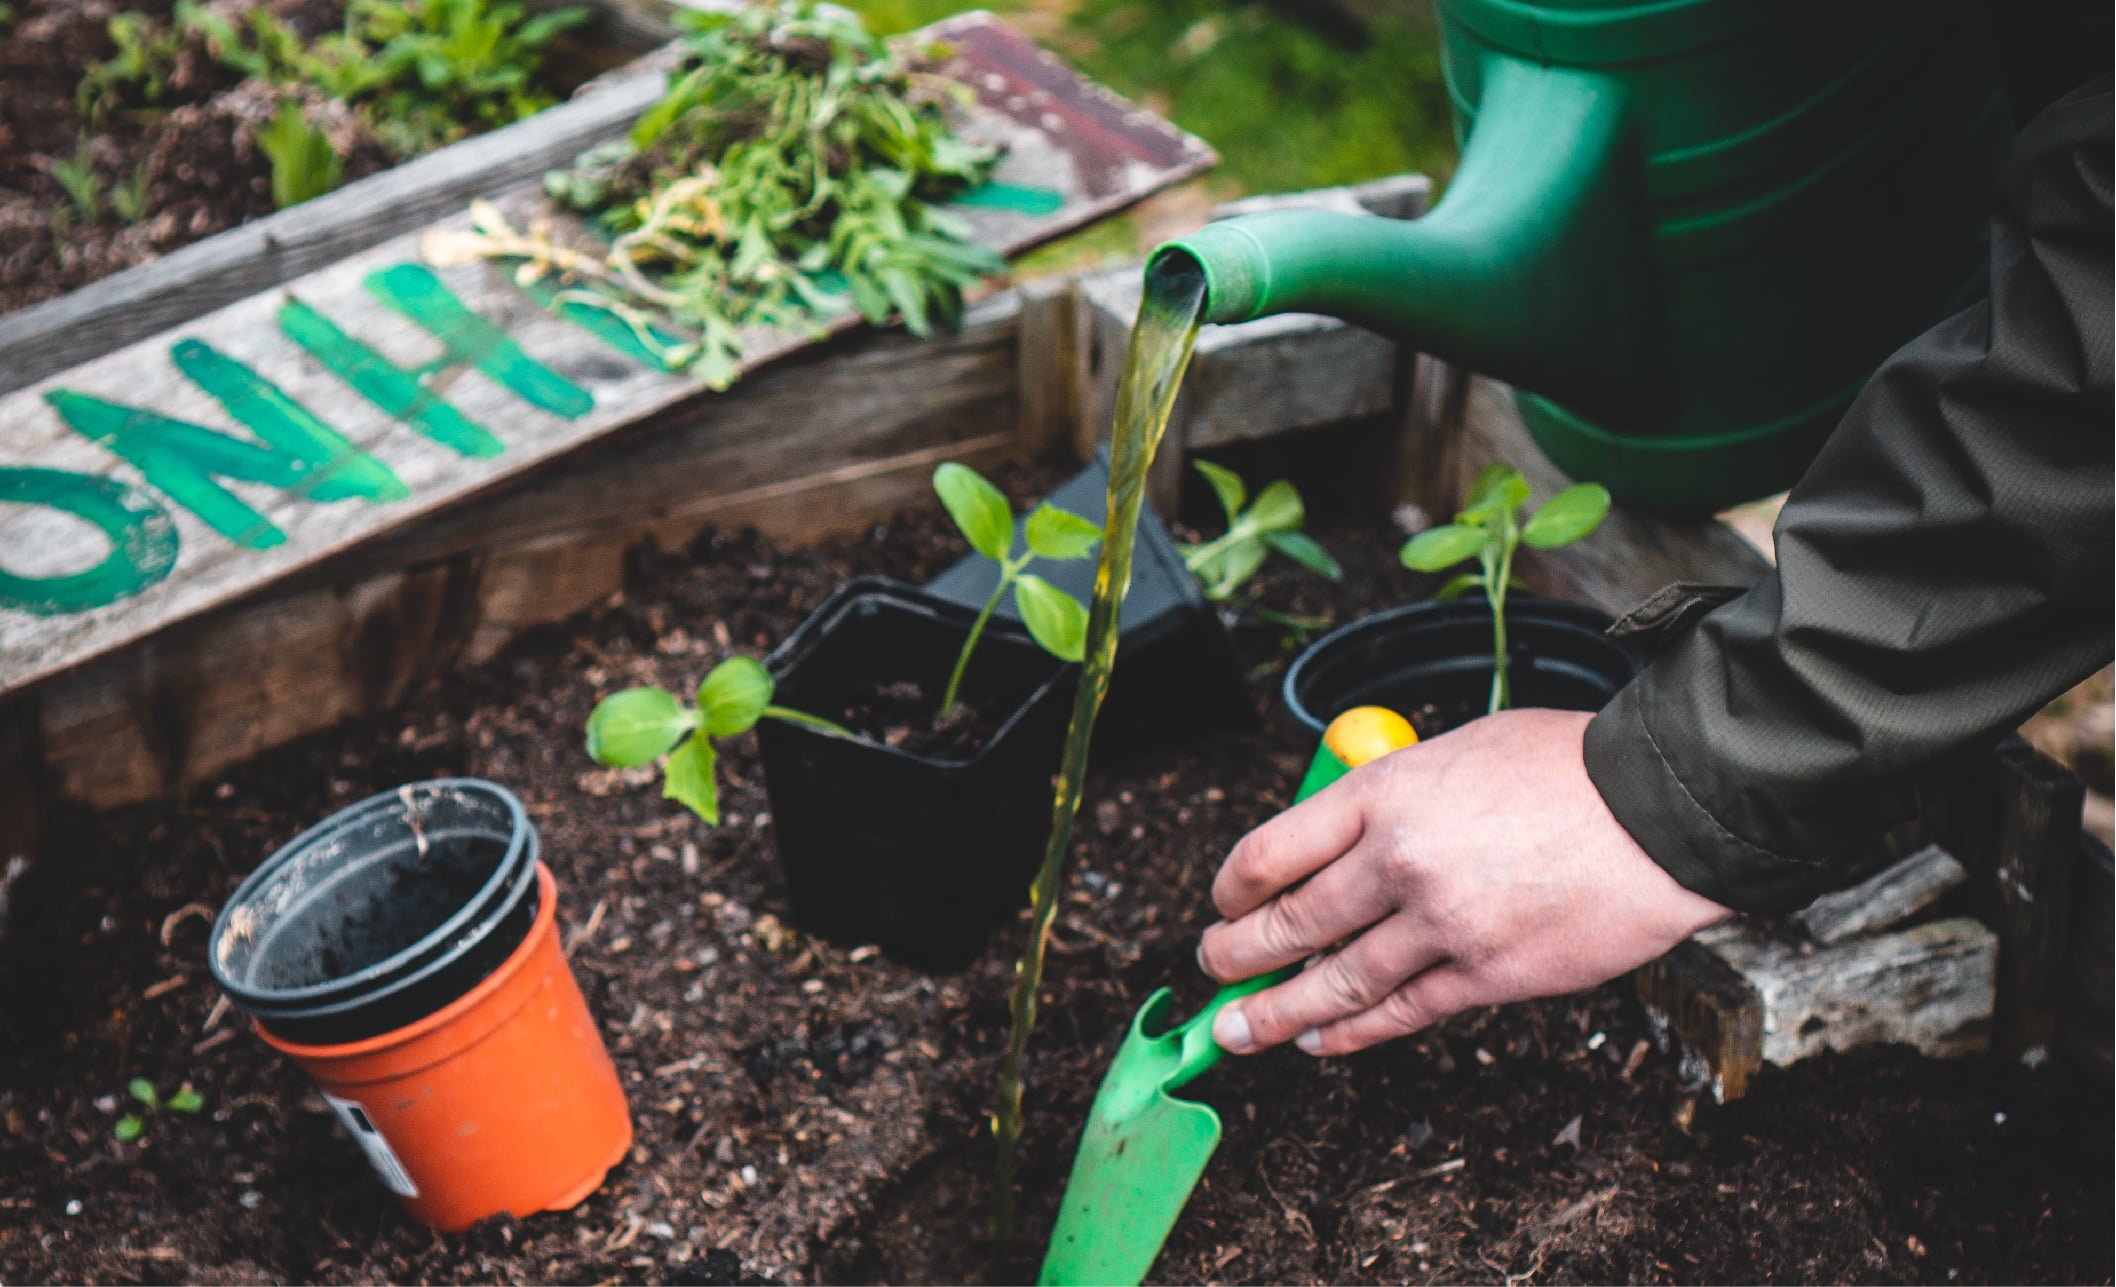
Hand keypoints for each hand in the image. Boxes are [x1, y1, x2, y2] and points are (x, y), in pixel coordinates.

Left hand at [1197, 708, 1730, 1056]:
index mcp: (1384, 793)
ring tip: (1237, 1029)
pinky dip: (1351, 1033)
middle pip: (1290, 923)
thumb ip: (1393, 795)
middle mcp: (1399, 861)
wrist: (1663, 810)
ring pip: (1334, 983)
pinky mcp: (1487, 975)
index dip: (1231, 888)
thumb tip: (1342, 838)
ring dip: (1274, 1014)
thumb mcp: (1456, 750)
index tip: (1221, 903)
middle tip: (1210, 969)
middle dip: (1235, 955)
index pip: (1271, 850)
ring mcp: (1441, 925)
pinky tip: (1319, 1040)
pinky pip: (1399, 1014)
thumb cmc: (1567, 768)